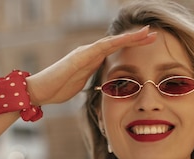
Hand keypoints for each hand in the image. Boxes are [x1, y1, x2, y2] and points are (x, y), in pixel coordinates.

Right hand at [27, 25, 156, 105]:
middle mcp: (89, 52)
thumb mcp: (82, 83)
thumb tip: (105, 81)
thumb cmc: (58, 88)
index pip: (116, 49)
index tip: (149, 42)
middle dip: (136, 38)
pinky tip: (122, 41)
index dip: (132, 45)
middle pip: (116, 42)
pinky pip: (97, 49)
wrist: (40, 90)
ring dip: (128, 38)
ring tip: (144, 33)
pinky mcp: (78, 58)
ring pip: (110, 42)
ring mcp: (83, 53)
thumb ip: (93, 77)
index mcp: (92, 58)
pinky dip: (111, 44)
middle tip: (153, 33)